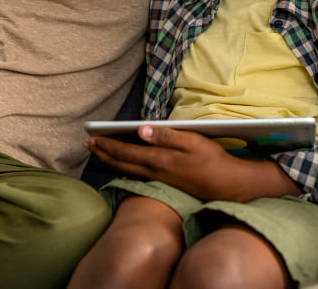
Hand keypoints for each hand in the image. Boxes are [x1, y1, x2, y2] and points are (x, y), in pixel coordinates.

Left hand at [86, 125, 299, 201]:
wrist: (228, 185)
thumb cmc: (213, 159)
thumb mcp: (193, 141)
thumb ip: (167, 135)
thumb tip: (141, 130)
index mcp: (159, 159)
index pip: (125, 152)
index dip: (106, 145)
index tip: (91, 138)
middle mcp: (155, 171)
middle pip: (122, 163)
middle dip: (103, 153)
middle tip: (88, 145)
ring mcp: (160, 179)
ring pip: (128, 170)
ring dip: (112, 161)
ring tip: (101, 153)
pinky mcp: (166, 182)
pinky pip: (137, 174)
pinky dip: (125, 166)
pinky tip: (125, 163)